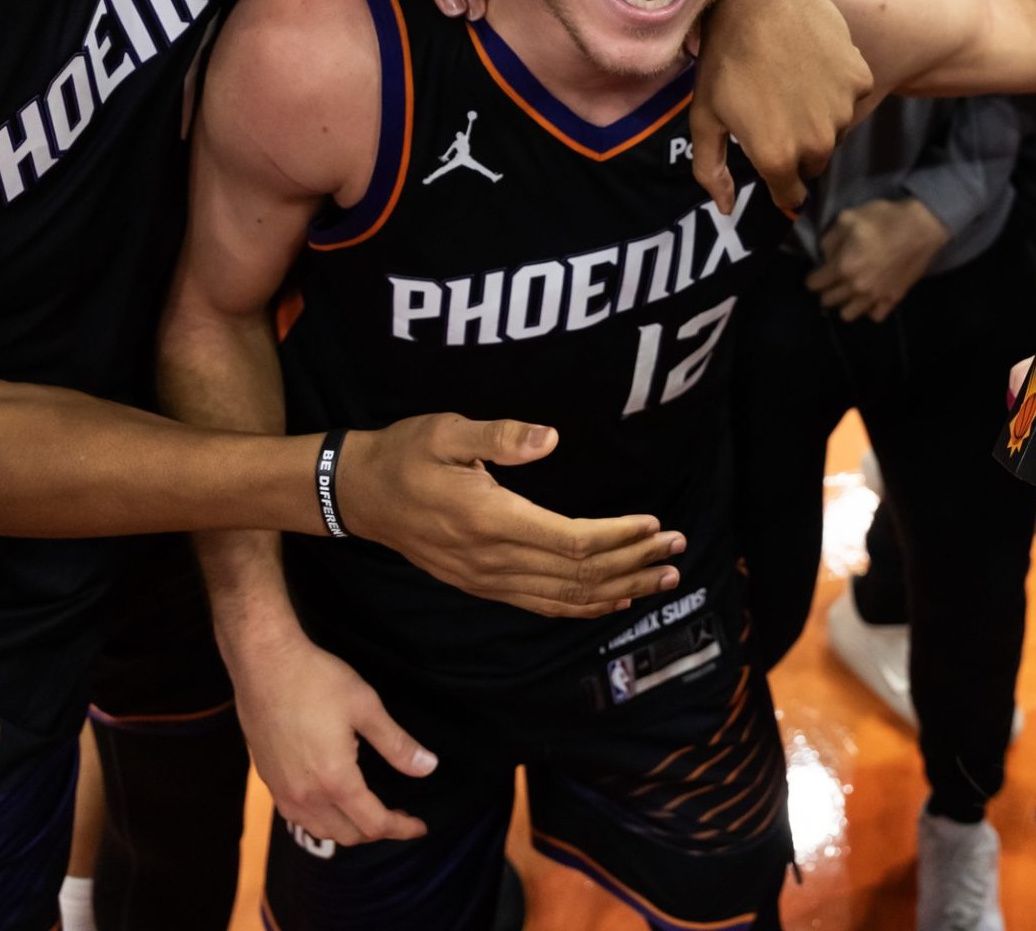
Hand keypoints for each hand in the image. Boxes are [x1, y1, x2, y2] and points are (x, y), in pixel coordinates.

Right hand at [229, 627, 433, 846]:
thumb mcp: (366, 707)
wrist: (264, 664)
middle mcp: (305, 795)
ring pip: (320, 829)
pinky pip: (298, 816)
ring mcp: (282, 790)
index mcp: (335, 780)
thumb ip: (397, 744)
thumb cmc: (316, 680)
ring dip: (348, 828)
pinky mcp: (268, 780)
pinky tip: (331, 802)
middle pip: (347, 834)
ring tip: (368, 811)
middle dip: (377, 831)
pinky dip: (322, 819)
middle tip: (399, 815)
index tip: (420, 827)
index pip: (374, 823)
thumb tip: (428, 768)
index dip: (402, 829)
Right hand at [339, 414, 683, 617]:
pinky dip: (583, 606)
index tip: (656, 524)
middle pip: (577, 575)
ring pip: (564, 598)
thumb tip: (550, 438)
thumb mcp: (447, 430)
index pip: (571, 541)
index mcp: (489, 520)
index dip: (619, 538)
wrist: (358, 495)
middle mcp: (491, 560)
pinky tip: (612, 600)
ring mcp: (486, 580)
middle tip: (677, 550)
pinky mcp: (482, 585)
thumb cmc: (405, 453)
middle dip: (633, 564)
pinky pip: (542, 605)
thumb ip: (499, 436)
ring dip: (618, 590)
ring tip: (661, 578)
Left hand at [690, 0, 871, 215]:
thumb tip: (727, 209)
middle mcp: (817, 141)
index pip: (789, 195)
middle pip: (813, 163)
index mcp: (777, 157)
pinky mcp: (860, 78)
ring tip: (789, 81)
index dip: (777, 182)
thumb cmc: (723, 58)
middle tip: (772, 109)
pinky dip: (835, 87)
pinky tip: (811, 62)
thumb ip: (712, 170)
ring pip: (834, 130)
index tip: (767, 156)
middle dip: (796, 147)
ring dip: (817, 117)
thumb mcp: (704, 116)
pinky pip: (850, 97)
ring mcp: (843, 110)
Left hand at [807, 196, 949, 320]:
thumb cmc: (884, 219)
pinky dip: (869, 309)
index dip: (813, 276)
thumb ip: (829, 239)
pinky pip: (874, 316)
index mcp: (843, 267)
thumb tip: (825, 256)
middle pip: (828, 301)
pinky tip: (870, 296)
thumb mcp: (848, 218)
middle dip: (826, 289)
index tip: (818, 271)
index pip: (814, 284)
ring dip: (844, 303)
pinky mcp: (893, 299)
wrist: (921, 227)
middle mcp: (856, 287)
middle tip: (833, 278)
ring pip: (848, 314)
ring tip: (850, 290)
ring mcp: (875, 296)